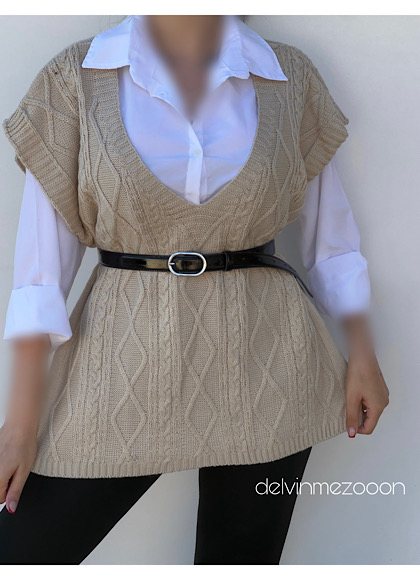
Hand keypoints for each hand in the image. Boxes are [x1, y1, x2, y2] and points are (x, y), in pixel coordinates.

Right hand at [0, 423, 37, 513]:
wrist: (19, 425)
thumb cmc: (23, 444)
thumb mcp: (24, 471)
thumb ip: (15, 491)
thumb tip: (11, 508)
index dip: (10, 493)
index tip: (16, 481)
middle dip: (4, 484)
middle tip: (14, 470)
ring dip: (2, 475)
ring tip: (11, 462)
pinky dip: (0, 466)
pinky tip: (6, 456)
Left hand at [341, 314, 388, 437]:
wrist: (363, 356)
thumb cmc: (358, 373)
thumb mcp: (351, 398)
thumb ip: (351, 417)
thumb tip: (352, 433)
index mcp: (378, 407)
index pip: (369, 428)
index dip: (356, 429)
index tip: (346, 424)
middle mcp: (383, 402)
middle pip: (370, 419)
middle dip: (358, 417)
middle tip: (346, 408)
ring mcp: (382, 394)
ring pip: (370, 410)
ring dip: (359, 408)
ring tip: (350, 398)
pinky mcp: (379, 388)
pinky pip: (371, 401)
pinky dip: (362, 401)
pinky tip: (354, 392)